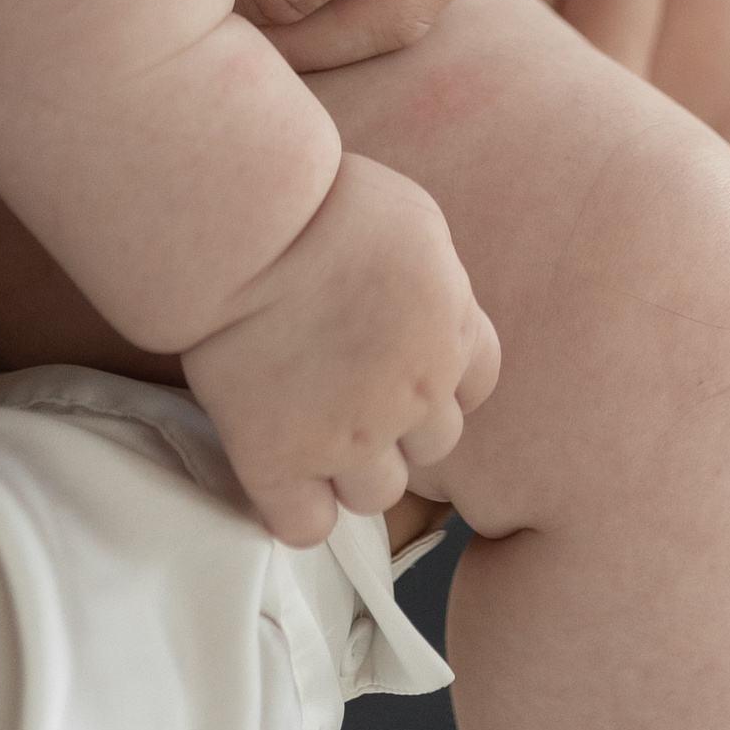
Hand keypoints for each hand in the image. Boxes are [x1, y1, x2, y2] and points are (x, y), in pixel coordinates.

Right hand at [180, 152, 499, 546]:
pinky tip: (283, 474)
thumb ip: (436, 286)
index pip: (477, 385)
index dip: (440, 373)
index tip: (403, 358)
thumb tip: (428, 313)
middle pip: (434, 445)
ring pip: (378, 493)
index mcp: (450, 334)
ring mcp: (347, 436)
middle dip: (400, 421)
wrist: (252, 226)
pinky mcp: (279, 459)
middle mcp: (413, 396)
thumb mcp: (417, 224)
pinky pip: (305, 527)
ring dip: (354, 469)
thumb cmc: (326, 202)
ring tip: (315, 427)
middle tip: (351, 385)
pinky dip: (298, 511)